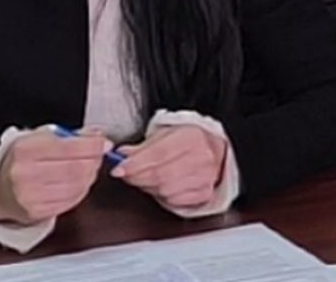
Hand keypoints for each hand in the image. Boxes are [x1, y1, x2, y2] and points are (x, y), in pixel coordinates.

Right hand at [0, 128, 109, 224]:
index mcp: (25, 150)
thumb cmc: (20, 161)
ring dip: (90, 176)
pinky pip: (71, 200)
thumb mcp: (39, 138)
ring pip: (77, 185)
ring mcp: (30, 196)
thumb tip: (98, 136)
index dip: (93, 145)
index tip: (103, 143)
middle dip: (94, 160)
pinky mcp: (36, 212)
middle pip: (77, 167)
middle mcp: (25, 174)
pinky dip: (81, 190)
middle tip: (97, 156)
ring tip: (86, 169)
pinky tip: (77, 183)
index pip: (70, 147)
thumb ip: (70, 135)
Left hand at [113, 125, 227, 210]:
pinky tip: (164, 185)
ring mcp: (205, 177)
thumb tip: (122, 155)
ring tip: (148, 178)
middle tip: (128, 174)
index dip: (135, 164)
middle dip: (137, 177)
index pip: (158, 154)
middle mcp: (202, 157)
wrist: (217, 150)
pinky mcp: (204, 193)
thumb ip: (143, 146)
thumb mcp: (167, 134)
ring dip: (149, 187)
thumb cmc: (190, 141)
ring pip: (165, 190)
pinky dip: (164, 195)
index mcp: (192, 137)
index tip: (119, 169)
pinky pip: (174, 200)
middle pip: (160, 175)